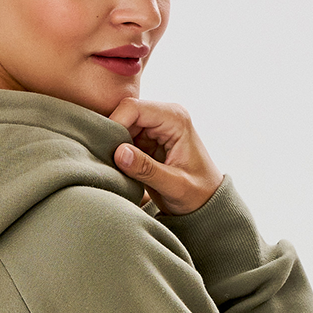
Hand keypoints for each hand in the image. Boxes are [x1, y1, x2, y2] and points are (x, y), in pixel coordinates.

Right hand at [109, 98, 222, 215]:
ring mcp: (155, 128)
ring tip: (113, 168)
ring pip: (121, 127)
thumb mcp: (174, 186)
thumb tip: (119, 152)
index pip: (134, 108)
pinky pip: (124, 140)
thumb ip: (147, 169)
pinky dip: (118, 153)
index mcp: (175, 119)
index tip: (106, 150)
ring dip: (114, 146)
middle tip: (106, 161)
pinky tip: (118, 169)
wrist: (206, 203)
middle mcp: (164, 117)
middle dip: (113, 137)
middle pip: (124, 115)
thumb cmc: (198, 194)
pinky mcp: (147, 141)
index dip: (115, 124)